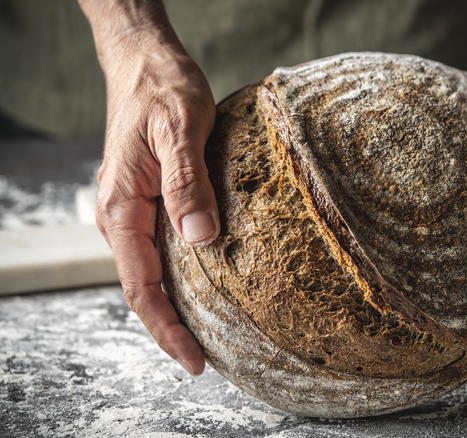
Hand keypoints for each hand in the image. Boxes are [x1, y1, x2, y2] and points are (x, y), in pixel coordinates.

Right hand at [87, 13, 217, 375]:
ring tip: (211, 334)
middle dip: (171, 328)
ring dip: (176, 305)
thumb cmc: (161, 89)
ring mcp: (132, 210)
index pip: (140, 287)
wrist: (144, 61)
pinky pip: (159, 248)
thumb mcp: (179, 129)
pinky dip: (179, 276)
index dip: (166, 328)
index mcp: (121, 208)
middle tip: (209, 359)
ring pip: (151, 271)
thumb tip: (203, 240)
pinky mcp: (148, 200)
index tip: (194, 360)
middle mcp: (120, 216)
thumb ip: (187, 184)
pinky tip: (206, 284)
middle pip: (142, 289)